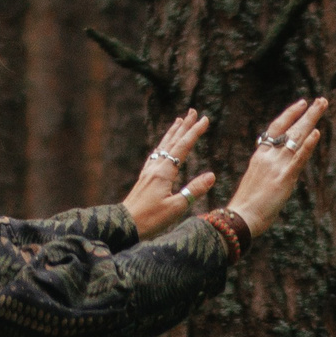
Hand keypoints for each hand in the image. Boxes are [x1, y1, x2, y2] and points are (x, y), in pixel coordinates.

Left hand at [121, 110, 218, 238]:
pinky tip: (162, 147)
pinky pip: (156, 155)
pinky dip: (163, 145)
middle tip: (193, 111)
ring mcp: (148, 172)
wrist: (124, 225)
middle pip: (172, 142)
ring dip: (172, 133)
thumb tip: (211, 175)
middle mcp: (155, 168)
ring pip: (162, 146)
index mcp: (164, 172)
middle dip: (184, 126)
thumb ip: (194, 190)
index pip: (183, 147)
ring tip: (179, 121)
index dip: (194, 132)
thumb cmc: (150, 220)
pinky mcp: (144, 179)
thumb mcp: (176, 207)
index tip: (205, 119)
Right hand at [226, 97, 328, 237]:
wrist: (241, 218)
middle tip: (322, 101)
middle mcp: (269, 156)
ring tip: (323, 106)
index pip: (276, 127)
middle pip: (291, 129)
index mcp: (260, 156)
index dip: (290, 114)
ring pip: (297, 138)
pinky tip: (317, 133)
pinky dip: (308, 145)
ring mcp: (276, 166)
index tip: (302, 103)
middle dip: (308, 114)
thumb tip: (280, 169)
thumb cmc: (247, 206)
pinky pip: (298, 159)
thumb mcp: (256, 181)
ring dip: (312, 121)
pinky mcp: (284, 178)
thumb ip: (268, 170)